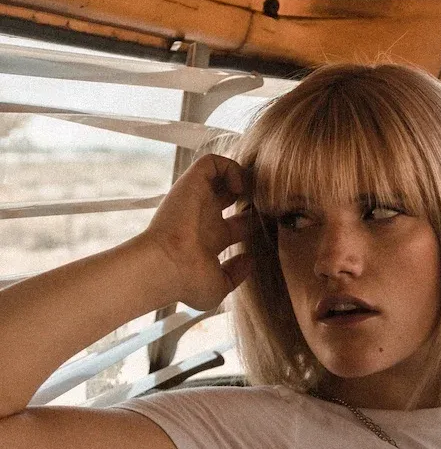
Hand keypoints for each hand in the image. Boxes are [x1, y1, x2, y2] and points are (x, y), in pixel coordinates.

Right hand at [141, 154, 251, 310]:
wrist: (165, 266)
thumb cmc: (185, 281)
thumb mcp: (218, 287)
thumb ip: (236, 274)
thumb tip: (248, 259)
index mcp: (210, 240)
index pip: (238, 225)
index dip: (255, 223)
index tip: (268, 228)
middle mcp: (204, 218)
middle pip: (231, 197)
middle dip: (251, 196)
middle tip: (265, 204)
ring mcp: (197, 200)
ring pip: (220, 175)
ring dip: (242, 177)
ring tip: (252, 192)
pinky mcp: (191, 184)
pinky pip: (212, 162)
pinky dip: (230, 167)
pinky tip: (239, 187)